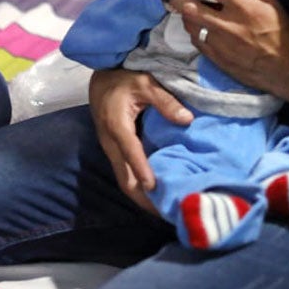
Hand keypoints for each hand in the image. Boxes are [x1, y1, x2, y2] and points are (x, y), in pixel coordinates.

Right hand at [89, 68, 192, 212]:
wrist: (101, 76)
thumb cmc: (123, 77)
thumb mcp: (145, 82)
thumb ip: (165, 101)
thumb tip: (187, 119)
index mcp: (117, 125)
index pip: (130, 152)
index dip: (142, 170)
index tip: (156, 188)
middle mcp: (110, 142)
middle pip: (124, 178)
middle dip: (143, 198)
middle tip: (166, 212)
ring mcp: (111, 148)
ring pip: (124, 179)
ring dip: (141, 196)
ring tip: (164, 209)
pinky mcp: (114, 150)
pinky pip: (125, 173)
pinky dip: (139, 186)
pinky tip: (156, 193)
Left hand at [168, 0, 288, 99]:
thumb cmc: (284, 32)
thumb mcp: (272, 2)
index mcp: (243, 8)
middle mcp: (228, 26)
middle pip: (190, 7)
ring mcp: (220, 45)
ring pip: (189, 25)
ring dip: (185, 14)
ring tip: (189, 7)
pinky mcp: (217, 60)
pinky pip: (196, 41)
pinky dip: (195, 31)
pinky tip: (201, 27)